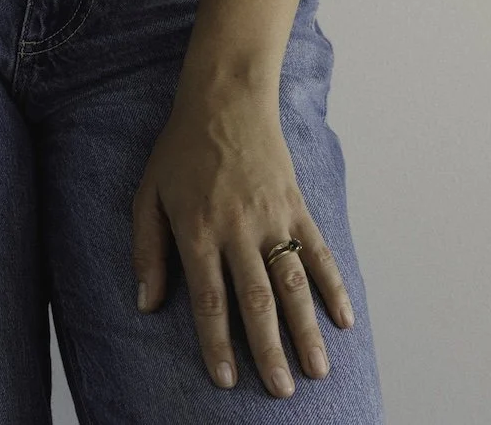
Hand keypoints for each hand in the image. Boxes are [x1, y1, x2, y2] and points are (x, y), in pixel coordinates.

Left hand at [133, 89, 353, 397]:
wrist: (224, 99)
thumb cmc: (179, 150)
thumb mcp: (148, 194)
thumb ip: (146, 250)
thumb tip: (145, 303)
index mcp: (197, 229)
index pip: (209, 298)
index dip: (217, 342)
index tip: (225, 379)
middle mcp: (238, 229)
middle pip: (256, 300)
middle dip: (267, 350)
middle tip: (281, 391)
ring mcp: (272, 218)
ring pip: (293, 284)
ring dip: (306, 331)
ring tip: (316, 372)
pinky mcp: (297, 206)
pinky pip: (319, 253)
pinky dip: (334, 288)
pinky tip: (344, 321)